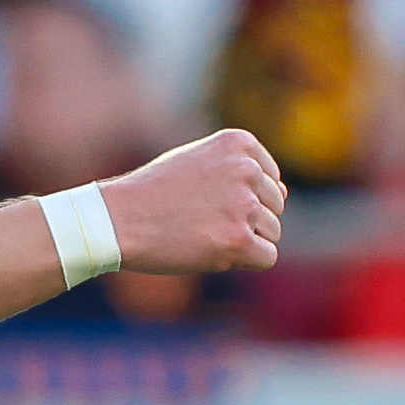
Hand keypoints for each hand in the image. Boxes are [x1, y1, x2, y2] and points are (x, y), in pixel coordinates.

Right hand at [99, 129, 284, 277]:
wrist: (118, 219)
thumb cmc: (154, 193)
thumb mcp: (199, 163)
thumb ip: (243, 173)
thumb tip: (286, 194)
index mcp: (239, 143)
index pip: (271, 179)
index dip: (244, 198)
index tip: (209, 200)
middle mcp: (246, 168)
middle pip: (276, 207)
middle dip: (246, 220)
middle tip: (203, 220)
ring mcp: (243, 204)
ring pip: (273, 232)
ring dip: (244, 240)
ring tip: (203, 233)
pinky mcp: (237, 239)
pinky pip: (267, 257)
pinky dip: (245, 261)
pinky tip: (213, 252)